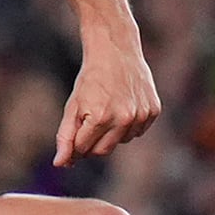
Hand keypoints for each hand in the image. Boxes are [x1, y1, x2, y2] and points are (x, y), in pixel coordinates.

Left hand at [56, 40, 161, 163]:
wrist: (116, 50)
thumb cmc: (91, 78)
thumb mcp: (73, 106)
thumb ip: (65, 137)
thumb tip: (60, 164)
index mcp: (101, 118)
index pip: (83, 149)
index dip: (76, 142)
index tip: (75, 130)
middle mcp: (124, 119)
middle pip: (103, 151)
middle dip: (92, 142)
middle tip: (89, 122)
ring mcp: (141, 115)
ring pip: (122, 141)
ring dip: (112, 132)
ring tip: (109, 108)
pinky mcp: (154, 111)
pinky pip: (138, 131)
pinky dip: (128, 125)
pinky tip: (124, 105)